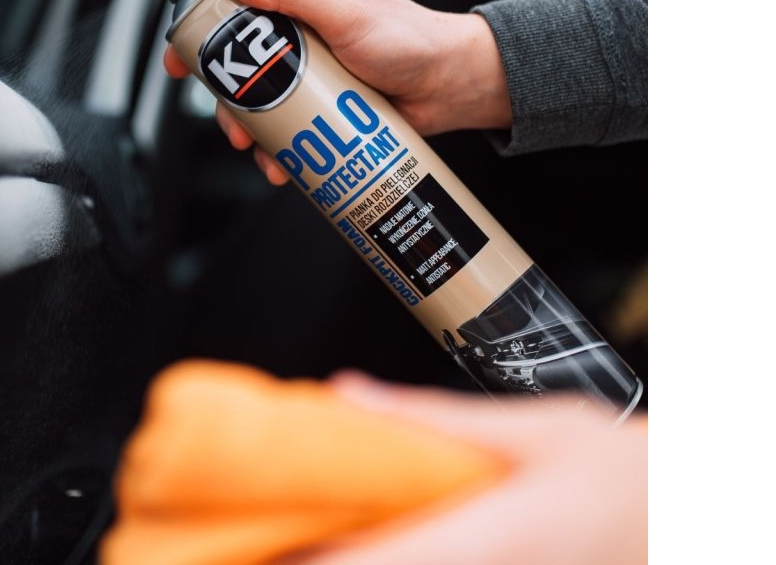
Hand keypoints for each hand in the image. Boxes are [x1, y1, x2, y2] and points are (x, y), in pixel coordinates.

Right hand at [153, 0, 510, 184]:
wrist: (449, 88)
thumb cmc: (410, 39)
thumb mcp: (346, 12)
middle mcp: (297, 18)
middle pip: (228, 25)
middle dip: (200, 49)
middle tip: (181, 69)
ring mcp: (303, 60)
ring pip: (247, 81)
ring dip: (235, 112)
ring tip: (244, 137)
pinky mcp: (313, 99)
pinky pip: (277, 119)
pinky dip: (269, 143)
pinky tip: (275, 160)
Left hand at [276, 373, 646, 564]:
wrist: (695, 521)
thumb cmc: (629, 478)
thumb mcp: (536, 431)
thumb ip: (432, 420)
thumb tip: (347, 393)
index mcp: (489, 540)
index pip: (368, 562)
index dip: (300, 557)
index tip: (247, 540)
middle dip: (316, 557)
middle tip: (263, 535)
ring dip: (350, 560)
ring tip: (301, 538)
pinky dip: (391, 562)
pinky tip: (371, 544)